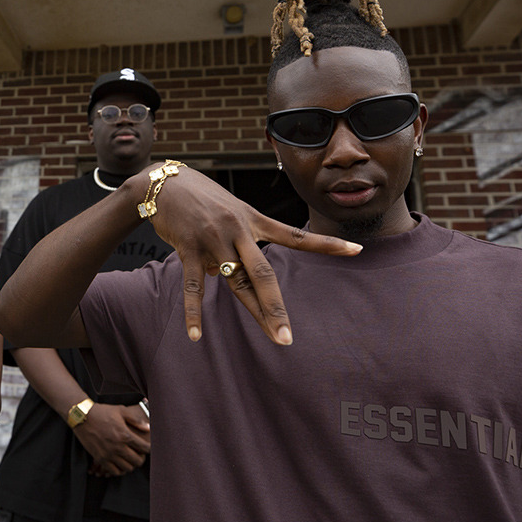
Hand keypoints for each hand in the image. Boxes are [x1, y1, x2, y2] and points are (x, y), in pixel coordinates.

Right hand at [72, 402, 150, 476]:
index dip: (148, 448)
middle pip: (138, 461)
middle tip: (138, 454)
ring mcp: (109, 454)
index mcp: (125, 435)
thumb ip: (136, 420)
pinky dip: (119, 469)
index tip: (146, 446)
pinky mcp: (100, 459)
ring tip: (128, 458)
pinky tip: (118, 462)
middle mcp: (118, 447)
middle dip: (141, 458)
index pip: (145, 448)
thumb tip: (148, 428)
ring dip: (130, 464)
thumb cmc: (103, 412)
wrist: (82, 417)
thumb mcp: (121, 411)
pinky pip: (114, 472)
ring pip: (127, 468)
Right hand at [143, 165, 360, 344]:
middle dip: (278, 307)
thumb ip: (238, 242)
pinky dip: (194, 313)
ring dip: (255, 313)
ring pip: (236, 283)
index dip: (327, 244)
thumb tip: (229, 275)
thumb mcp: (230, 211)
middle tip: (290, 337)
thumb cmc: (200, 198)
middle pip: (264, 273)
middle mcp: (238, 230)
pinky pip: (193, 286)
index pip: (296, 235)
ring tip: (272, 339)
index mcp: (254, 219)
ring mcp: (214, 240)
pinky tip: (195, 335)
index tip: (357, 250)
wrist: (164, 182)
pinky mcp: (189, 248)